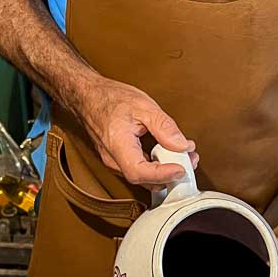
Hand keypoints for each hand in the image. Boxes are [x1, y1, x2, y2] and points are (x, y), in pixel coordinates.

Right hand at [75, 73, 198, 189]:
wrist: (88, 97)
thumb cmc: (110, 99)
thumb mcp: (144, 106)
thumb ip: (165, 127)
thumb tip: (183, 145)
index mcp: (118, 144)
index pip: (139, 172)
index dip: (162, 175)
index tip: (180, 169)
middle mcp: (113, 159)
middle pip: (143, 179)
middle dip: (169, 174)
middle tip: (189, 161)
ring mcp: (114, 161)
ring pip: (142, 177)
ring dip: (165, 172)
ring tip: (184, 158)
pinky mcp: (118, 160)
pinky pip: (139, 170)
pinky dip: (156, 167)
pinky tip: (169, 155)